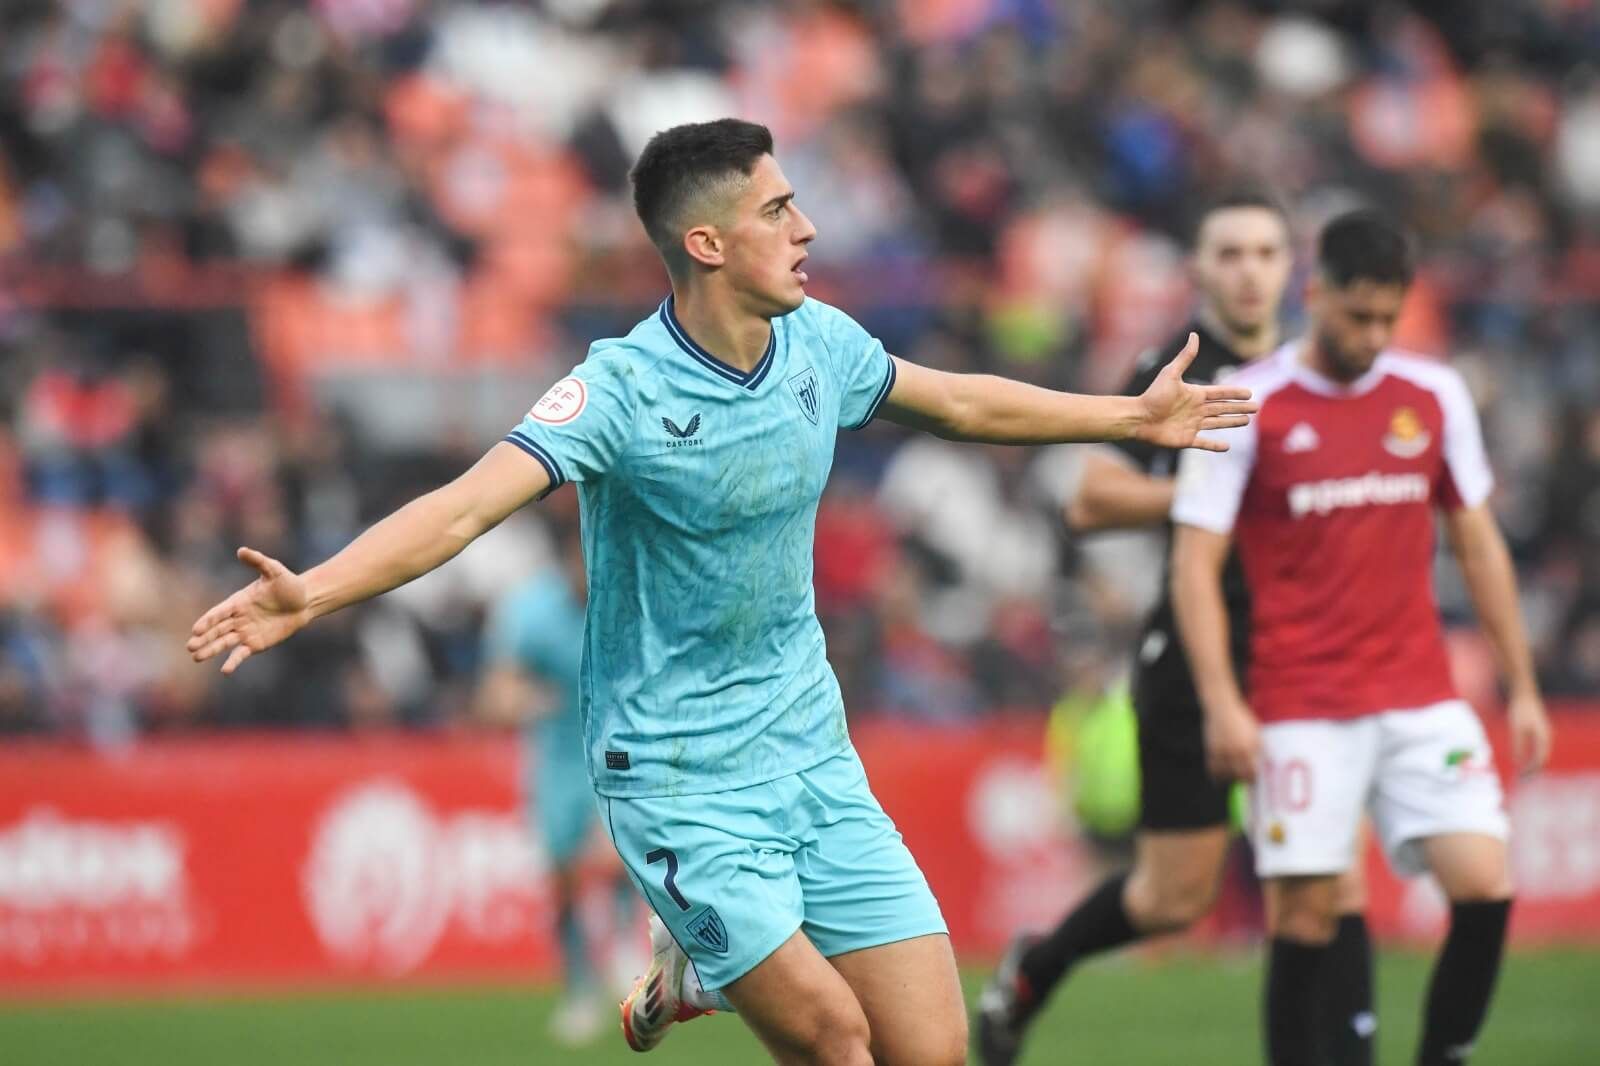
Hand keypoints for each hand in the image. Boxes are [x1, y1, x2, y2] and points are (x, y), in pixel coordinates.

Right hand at [187, 547, 311, 673]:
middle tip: (190, 646)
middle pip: (217, 629)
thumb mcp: (274, 570)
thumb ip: (258, 561)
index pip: (219, 612)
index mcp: (238, 601)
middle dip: (204, 638)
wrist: (305, 601)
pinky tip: (225, 670)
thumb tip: (241, 550)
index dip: (208, 620)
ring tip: (196, 657)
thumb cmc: (289, 584)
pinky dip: (233, 661)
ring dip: (210, 650)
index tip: (196, 629)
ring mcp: (245, 632)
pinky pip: (241, 653)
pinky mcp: (256, 644)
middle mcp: (238, 618)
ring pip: (224, 642)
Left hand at [1136, 333, 1258, 452]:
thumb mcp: (1171, 373)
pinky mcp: (1186, 440)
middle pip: (1223, 408)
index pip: (1220, 393)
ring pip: (1218, 423)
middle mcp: (1195, 409)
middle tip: (1256, 408)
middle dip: (1239, 408)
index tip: (1249, 393)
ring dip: (1232, 422)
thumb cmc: (1153, 395)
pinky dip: (1215, 445)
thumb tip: (1194, 334)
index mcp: (1195, 394)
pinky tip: (1226, 446)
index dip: (1234, 393)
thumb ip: (1185, 357)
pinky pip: (1204, 443)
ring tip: (1247, 421)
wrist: (1138, 418)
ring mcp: (1192, 425)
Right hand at [1204, 698, 1260, 781]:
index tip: (1254, 780)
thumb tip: (1265, 763)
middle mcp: (1235, 751)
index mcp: (1249, 747)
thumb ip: (1259, 748)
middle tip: (1244, 781)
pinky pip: (1212, 768)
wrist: (1222, 708)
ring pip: (1225, 774)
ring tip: (1233, 777)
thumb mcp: (1255, 732)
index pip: (1252, 771)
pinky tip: (1220, 775)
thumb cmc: (1242, 719)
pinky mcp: (1211, 750)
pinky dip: (1216, 774)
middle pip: (1239, 775)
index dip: (1253, 778)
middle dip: (1242, 780)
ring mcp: (1222, 751)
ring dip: (1229, 778)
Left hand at [1507, 689, 1551, 775]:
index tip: (1521, 777)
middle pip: (1542, 758)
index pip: (1539, 759)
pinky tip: (1522, 760)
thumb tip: (1518, 763)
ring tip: (1522, 773)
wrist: (1523, 694)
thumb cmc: (1519, 710)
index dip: (1531, 770)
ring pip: (1540, 754)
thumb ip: (1518, 746)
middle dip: (1533, 770)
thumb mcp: (1516, 729)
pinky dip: (1531, 757)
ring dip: (1532, 764)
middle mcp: (1546, 737)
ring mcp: (1544, 734)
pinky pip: (1537, 749)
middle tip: (1521, 779)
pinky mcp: (1538, 732)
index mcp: (1543, 737)